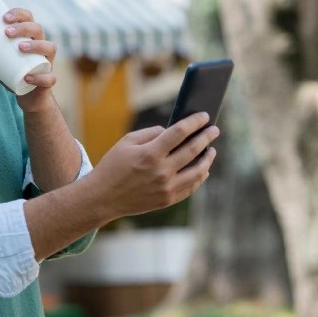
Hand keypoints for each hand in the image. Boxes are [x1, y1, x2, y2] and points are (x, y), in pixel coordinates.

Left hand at [0, 7, 56, 112]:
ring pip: (50, 47)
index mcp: (29, 36)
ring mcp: (47, 62)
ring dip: (36, 45)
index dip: (19, 14)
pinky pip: (50, 77)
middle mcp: (42, 45)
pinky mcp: (49, 79)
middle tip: (7, 33)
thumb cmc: (15, 72)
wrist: (30, 96)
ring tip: (21, 47)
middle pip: (38, 29)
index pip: (28, 17)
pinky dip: (40, 77)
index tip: (4, 18)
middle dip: (24, 27)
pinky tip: (27, 77)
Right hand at [84, 111, 218, 220]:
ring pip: (197, 171)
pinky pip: (191, 187)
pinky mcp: (167, 200)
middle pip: (193, 150)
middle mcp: (161, 171)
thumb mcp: (127, 142)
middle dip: (206, 137)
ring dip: (208, 159)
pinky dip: (200, 176)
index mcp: (150, 153)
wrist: (103, 197)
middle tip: (214, 130)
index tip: (204, 116)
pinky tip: (203, 169)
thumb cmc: (113, 165)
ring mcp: (166, 188)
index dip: (195, 122)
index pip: (180, 132)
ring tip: (212, 150)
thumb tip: (171, 131)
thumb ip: (151, 133)